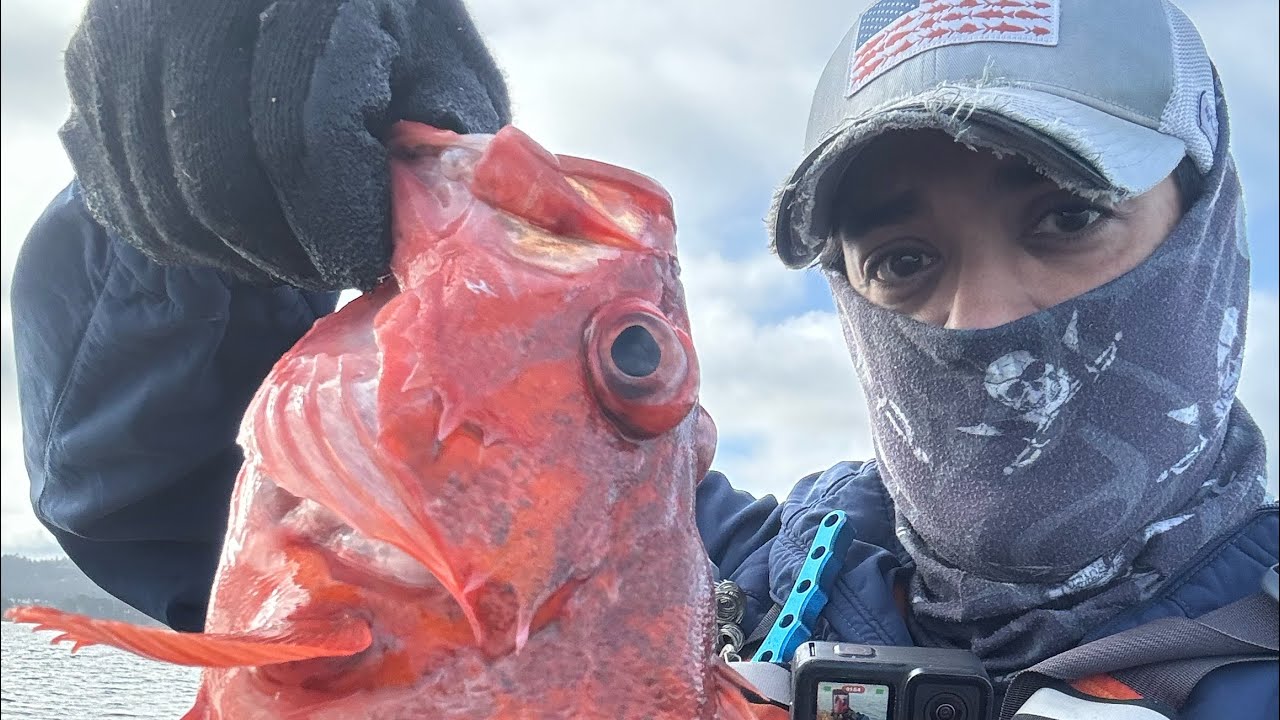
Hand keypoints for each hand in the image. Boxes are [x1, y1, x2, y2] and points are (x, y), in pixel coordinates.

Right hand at [60, 0, 509, 289]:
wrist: (308, 6)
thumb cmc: (399, 50)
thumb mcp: (449, 81)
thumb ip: (449, 144)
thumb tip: (433, 222)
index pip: (304, 141)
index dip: (335, 228)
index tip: (362, 266)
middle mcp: (205, 1)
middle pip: (218, 178)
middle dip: (279, 254)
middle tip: (324, 272)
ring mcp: (131, 30)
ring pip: (162, 197)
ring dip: (231, 257)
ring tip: (288, 257)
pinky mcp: (91, 67)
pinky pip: (120, 194)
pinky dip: (181, 241)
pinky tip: (237, 236)